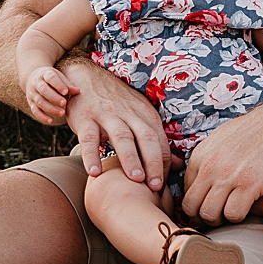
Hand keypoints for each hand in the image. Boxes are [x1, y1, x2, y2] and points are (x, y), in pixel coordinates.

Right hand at [24, 66, 75, 125]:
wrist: (33, 77)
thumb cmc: (51, 78)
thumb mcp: (59, 77)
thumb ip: (67, 84)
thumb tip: (78, 91)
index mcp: (45, 74)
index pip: (51, 78)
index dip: (58, 85)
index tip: (66, 92)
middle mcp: (36, 84)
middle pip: (44, 90)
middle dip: (54, 98)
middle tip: (64, 103)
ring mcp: (32, 94)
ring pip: (40, 102)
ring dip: (50, 109)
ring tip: (62, 113)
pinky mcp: (30, 103)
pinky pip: (35, 111)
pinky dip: (42, 117)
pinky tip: (51, 121)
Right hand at [61, 57, 171, 191]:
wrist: (86, 77)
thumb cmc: (116, 102)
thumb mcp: (139, 115)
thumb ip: (156, 140)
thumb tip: (177, 165)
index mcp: (145, 114)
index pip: (160, 140)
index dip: (164, 163)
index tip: (164, 185)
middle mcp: (129, 113)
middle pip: (146, 137)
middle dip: (153, 162)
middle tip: (156, 186)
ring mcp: (107, 115)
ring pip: (122, 137)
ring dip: (129, 158)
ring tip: (135, 180)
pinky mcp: (85, 118)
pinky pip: (89, 139)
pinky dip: (92, 156)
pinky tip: (95, 173)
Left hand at [181, 98, 262, 225]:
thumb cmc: (255, 131)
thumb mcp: (222, 137)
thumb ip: (207, 156)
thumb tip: (198, 175)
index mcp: (201, 155)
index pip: (186, 192)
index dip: (197, 203)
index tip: (209, 205)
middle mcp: (210, 166)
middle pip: (192, 207)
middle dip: (202, 216)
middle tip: (217, 215)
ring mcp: (229, 176)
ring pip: (209, 214)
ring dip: (219, 219)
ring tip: (230, 213)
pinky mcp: (249, 184)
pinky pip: (233, 214)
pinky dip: (237, 216)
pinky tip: (246, 208)